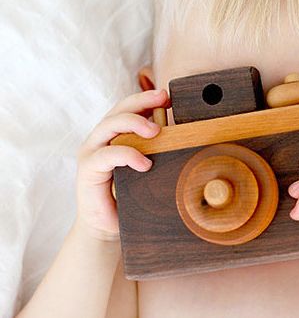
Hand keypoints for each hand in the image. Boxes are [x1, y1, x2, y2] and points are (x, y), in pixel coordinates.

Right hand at [75, 89, 168, 240]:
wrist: (107, 227)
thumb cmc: (129, 195)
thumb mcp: (146, 168)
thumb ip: (157, 151)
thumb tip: (186, 137)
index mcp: (115, 134)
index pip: (128, 108)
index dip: (146, 98)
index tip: (167, 96)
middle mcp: (101, 138)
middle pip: (119, 109)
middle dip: (142, 102)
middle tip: (163, 101)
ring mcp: (92, 151)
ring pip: (110, 125)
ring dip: (135, 123)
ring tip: (156, 131)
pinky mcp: (88, 169)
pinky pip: (107, 154)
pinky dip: (127, 155)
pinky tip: (144, 163)